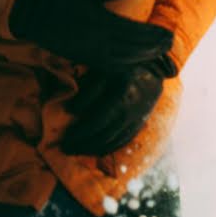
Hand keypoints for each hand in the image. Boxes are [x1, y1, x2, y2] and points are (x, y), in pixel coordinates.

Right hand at [9, 0, 172, 68]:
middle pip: (133, 48)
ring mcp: (90, 52)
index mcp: (102, 22)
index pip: (135, 32)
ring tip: (158, 53)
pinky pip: (109, 66)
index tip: (167, 34)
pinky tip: (134, 64)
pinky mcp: (83, 59)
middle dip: (153, 47)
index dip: (153, 35)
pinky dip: (125, 66)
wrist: (32, 13)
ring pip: (124, 59)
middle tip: (169, 44)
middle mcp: (98, 40)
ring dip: (143, 57)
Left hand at [61, 57, 175, 155]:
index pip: (97, 121)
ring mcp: (138, 117)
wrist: (153, 66)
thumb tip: (70, 111)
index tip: (62, 137)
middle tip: (64, 148)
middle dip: (83, 144)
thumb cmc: (122, 65)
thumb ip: (88, 90)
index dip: (79, 132)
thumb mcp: (105, 70)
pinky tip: (96, 150)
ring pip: (115, 140)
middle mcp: (132, 110)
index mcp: (122, 95)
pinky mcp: (141, 121)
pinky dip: (110, 147)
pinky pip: (125, 139)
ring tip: (76, 151)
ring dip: (93, 148)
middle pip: (104, 134)